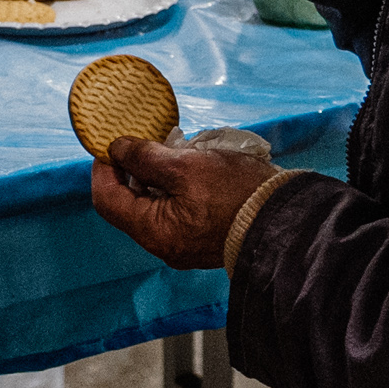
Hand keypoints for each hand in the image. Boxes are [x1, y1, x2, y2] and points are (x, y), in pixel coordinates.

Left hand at [90, 126, 277, 270]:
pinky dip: (174, 190)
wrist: (285, 220)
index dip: (103, 168)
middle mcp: (163, 245)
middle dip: (132, 171)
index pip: (107, 199)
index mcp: (153, 231)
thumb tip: (117, 149)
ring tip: (174, 152)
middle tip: (146, 142)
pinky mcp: (201, 240)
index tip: (111, 143)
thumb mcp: (185, 165)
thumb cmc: (235, 193)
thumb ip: (145, 157)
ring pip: (153, 208)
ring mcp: (183, 245)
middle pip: (129, 205)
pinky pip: (175, 213)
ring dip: (155, 178)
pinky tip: (191, 170)